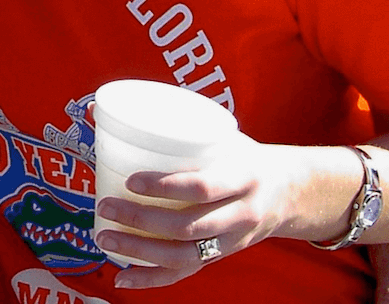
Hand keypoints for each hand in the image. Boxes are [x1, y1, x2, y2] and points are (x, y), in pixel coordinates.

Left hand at [94, 138, 294, 288]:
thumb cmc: (241, 156)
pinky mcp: (220, 257)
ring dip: (140, 251)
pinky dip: (152, 279)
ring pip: (184, 255)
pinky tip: (123, 278)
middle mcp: (240, 214)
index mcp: (242, 177)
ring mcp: (231, 242)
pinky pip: (185, 274)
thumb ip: (170, 124)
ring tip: (105, 236)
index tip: (131, 180)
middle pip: (188, 226)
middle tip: (107, 206)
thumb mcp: (221, 136)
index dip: (166, 187)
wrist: (289, 192)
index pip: (202, 187)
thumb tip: (99, 108)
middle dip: (143, 221)